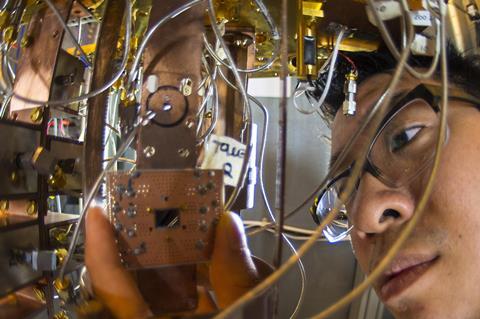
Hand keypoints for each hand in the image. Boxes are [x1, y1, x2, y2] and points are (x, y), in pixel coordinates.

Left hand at [85, 207, 259, 318]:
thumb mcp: (240, 317)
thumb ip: (237, 277)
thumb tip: (229, 223)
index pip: (112, 287)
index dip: (101, 248)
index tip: (100, 211)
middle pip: (132, 277)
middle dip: (144, 237)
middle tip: (159, 203)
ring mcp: (161, 317)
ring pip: (154, 281)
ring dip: (171, 249)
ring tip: (185, 217)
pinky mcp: (176, 315)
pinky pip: (172, 291)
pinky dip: (189, 269)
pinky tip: (207, 249)